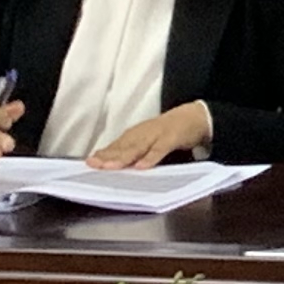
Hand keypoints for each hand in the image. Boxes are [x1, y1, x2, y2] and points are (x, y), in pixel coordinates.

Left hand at [85, 101, 214, 170]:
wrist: (194, 116)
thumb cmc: (168, 132)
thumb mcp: (148, 141)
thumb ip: (132, 152)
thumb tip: (111, 164)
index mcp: (136, 136)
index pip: (115, 146)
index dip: (102, 154)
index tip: (88, 163)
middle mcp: (142, 134)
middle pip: (122, 147)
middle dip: (107, 156)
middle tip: (93, 164)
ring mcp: (156, 135)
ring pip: (137, 148)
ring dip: (122, 157)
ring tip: (110, 167)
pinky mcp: (172, 138)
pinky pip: (160, 149)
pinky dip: (150, 158)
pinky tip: (141, 167)